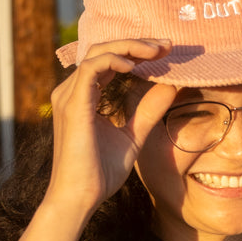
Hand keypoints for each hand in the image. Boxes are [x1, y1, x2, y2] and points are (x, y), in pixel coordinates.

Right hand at [45, 38, 176, 230]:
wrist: (80, 197)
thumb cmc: (100, 172)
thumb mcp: (133, 135)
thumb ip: (148, 110)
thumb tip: (172, 86)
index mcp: (84, 96)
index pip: (108, 61)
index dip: (136, 51)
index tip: (165, 52)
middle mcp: (73, 91)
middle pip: (102, 50)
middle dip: (136, 43)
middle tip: (166, 45)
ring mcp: (69, 96)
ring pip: (97, 52)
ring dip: (129, 47)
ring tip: (156, 51)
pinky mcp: (72, 104)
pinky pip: (91, 68)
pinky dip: (114, 61)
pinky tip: (134, 67)